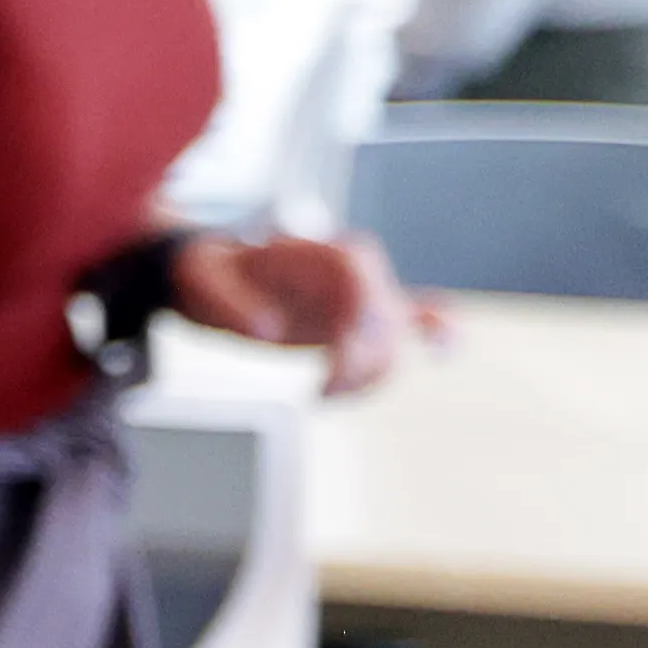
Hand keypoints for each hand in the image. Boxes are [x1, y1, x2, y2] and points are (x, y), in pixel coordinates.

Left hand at [159, 225, 436, 394]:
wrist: (213, 274)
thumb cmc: (209, 274)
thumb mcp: (203, 283)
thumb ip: (232, 305)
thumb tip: (270, 331)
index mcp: (321, 253)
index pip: (363, 290)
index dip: (356, 334)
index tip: (329, 371)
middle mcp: (353, 268)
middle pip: (384, 321)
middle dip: (360, 364)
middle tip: (320, 392)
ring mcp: (362, 291)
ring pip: (394, 338)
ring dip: (370, 376)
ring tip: (324, 394)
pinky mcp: (363, 315)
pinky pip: (417, 317)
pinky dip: (438, 331)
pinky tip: (445, 352)